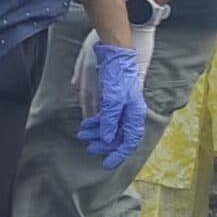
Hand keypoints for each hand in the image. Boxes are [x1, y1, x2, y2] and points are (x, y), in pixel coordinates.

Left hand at [75, 40, 148, 168]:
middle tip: (88, 147)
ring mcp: (122, 106)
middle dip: (103, 143)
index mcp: (134, 114)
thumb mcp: (113, 99)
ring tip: (82, 134)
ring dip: (97, 133)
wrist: (115, 53)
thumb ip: (110, 119)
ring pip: (110, 127)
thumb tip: (106, 138)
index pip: (129, 140)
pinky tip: (86, 124)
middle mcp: (130, 112)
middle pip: (118, 136)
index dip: (119, 154)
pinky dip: (96, 122)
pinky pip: (106, 117)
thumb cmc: (118, 75)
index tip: (107, 164)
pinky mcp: (113, 100)